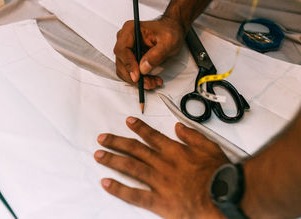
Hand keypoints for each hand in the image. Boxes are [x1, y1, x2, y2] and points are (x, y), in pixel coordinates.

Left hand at [94, 117, 228, 218]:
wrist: (225, 195)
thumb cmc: (219, 173)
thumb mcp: (209, 147)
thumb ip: (191, 135)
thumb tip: (178, 126)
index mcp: (174, 150)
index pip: (151, 136)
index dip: (138, 128)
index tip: (128, 122)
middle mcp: (162, 163)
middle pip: (134, 150)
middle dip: (116, 143)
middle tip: (102, 138)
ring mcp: (158, 182)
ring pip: (130, 168)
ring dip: (112, 160)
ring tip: (99, 155)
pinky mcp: (159, 201)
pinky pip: (135, 194)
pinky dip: (119, 189)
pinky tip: (106, 183)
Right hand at [113, 17, 184, 89]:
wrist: (172, 30)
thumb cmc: (169, 31)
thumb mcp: (168, 41)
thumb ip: (156, 54)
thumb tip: (144, 67)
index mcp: (130, 30)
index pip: (122, 49)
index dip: (129, 64)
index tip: (137, 75)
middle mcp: (124, 39)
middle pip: (121, 62)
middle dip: (134, 76)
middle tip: (148, 83)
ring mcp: (126, 49)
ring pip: (124, 70)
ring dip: (137, 80)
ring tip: (152, 82)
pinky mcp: (129, 58)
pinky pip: (129, 72)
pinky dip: (139, 79)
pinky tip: (151, 79)